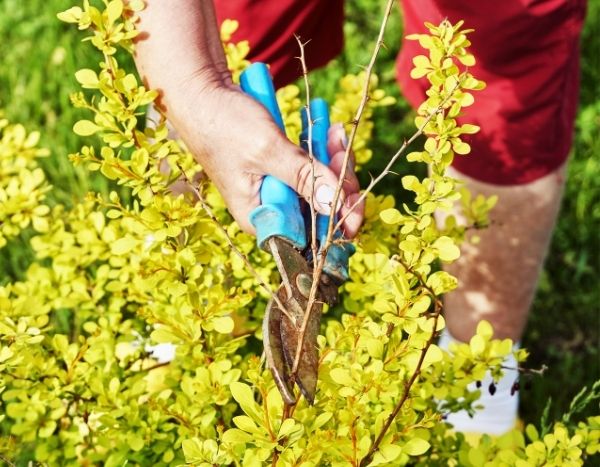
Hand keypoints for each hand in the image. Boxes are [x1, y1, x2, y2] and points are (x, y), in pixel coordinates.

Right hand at [134, 0, 363, 237]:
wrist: (203, 94)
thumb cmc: (224, 124)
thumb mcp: (267, 151)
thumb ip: (302, 177)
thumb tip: (336, 205)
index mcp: (262, 219)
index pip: (311, 236)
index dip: (340, 220)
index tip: (355, 194)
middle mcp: (272, 211)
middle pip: (321, 210)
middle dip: (339, 181)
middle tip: (340, 148)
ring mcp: (277, 190)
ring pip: (321, 186)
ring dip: (333, 160)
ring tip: (335, 132)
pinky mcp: (281, 170)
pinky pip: (311, 167)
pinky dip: (323, 150)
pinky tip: (328, 128)